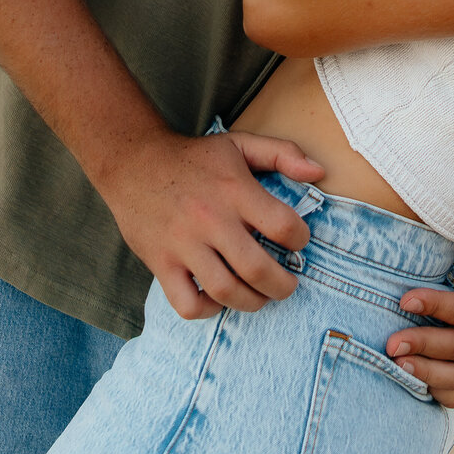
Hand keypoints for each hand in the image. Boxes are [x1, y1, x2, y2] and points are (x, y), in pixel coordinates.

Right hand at [99, 127, 325, 319]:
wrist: (133, 162)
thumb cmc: (194, 157)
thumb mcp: (240, 143)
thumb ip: (282, 153)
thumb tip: (319, 172)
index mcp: (235, 190)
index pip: (283, 227)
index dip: (300, 240)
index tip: (298, 242)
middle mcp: (210, 220)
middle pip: (258, 270)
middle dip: (284, 286)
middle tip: (288, 284)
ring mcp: (184, 245)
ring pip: (226, 291)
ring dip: (252, 302)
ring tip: (261, 296)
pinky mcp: (161, 264)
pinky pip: (187, 304)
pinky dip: (208, 310)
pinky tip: (218, 298)